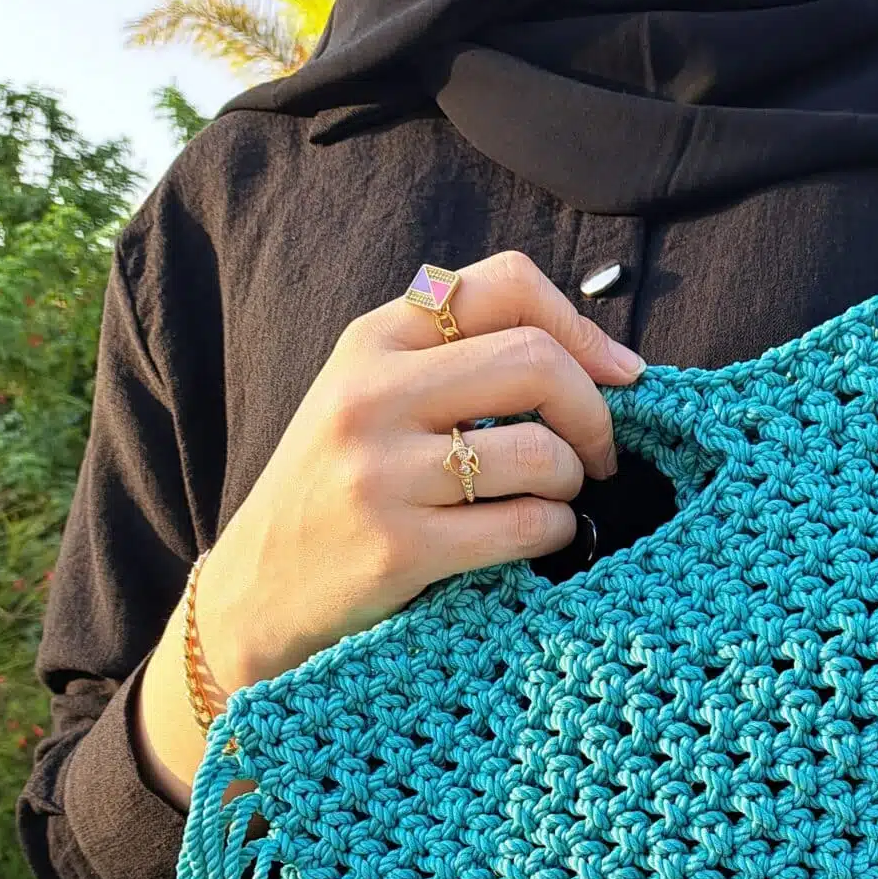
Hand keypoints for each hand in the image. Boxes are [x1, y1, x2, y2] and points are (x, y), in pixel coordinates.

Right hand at [198, 250, 643, 689]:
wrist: (258, 593)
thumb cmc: (339, 491)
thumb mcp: (370, 396)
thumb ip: (457, 361)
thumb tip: (602, 360)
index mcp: (373, 341)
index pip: (505, 285)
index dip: (582, 326)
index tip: (619, 376)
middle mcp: (371, 395)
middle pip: (534, 362)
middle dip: (594, 411)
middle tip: (598, 454)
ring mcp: (381, 473)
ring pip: (540, 452)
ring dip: (571, 482)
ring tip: (554, 500)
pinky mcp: (398, 548)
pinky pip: (525, 526)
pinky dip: (556, 532)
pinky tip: (540, 537)